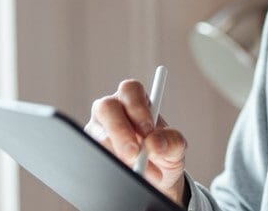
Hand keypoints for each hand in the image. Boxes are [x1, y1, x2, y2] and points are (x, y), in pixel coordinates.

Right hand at [87, 79, 188, 206]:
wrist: (154, 177)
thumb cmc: (163, 153)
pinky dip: (111, 164)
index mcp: (135, 100)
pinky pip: (94, 153)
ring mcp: (99, 129)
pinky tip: (125, 173)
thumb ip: (171, 141)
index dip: (137, 107)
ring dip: (118, 154)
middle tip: (135, 153)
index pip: (130, 90)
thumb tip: (154, 143)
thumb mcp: (175, 147)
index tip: (148, 130)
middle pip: (107, 107)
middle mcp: (113, 110)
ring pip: (98, 134)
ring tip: (141, 171)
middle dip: (120, 131)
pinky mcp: (92, 148)